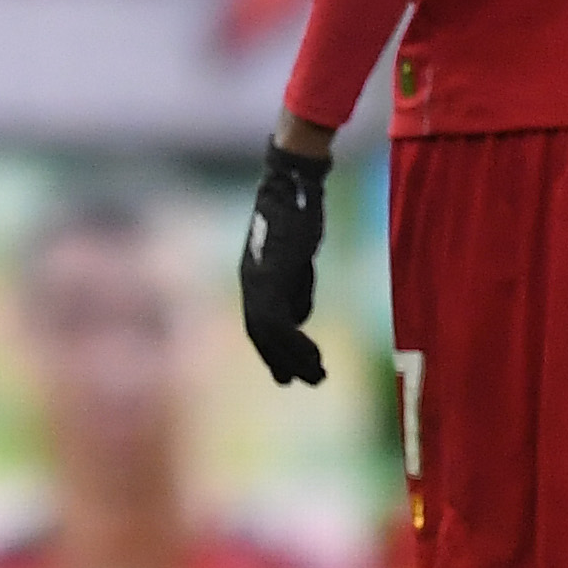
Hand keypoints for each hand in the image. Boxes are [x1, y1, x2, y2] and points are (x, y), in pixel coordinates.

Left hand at [239, 138, 329, 385]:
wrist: (292, 184)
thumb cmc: (297, 215)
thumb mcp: (296, 258)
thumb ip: (295, 289)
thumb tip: (298, 321)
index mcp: (253, 278)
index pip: (258, 324)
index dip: (271, 350)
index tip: (286, 372)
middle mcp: (250, 283)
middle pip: (260, 334)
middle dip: (280, 361)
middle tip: (301, 382)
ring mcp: (259, 281)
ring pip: (270, 334)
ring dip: (293, 358)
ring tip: (317, 375)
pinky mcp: (273, 277)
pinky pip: (281, 323)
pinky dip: (297, 344)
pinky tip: (314, 356)